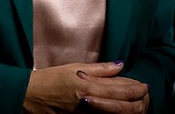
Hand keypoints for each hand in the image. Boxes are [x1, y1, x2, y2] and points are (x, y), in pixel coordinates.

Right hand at [23, 61, 148, 112]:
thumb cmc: (50, 79)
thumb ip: (100, 69)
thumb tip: (119, 65)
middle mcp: (90, 103)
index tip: (144, 84)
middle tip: (145, 94)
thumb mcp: (75, 68)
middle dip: (137, 100)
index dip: (136, 87)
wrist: (30, 96)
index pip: (122, 88)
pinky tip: (118, 110)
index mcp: (89, 86)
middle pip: (123, 105)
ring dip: (129, 108)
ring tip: (136, 102)